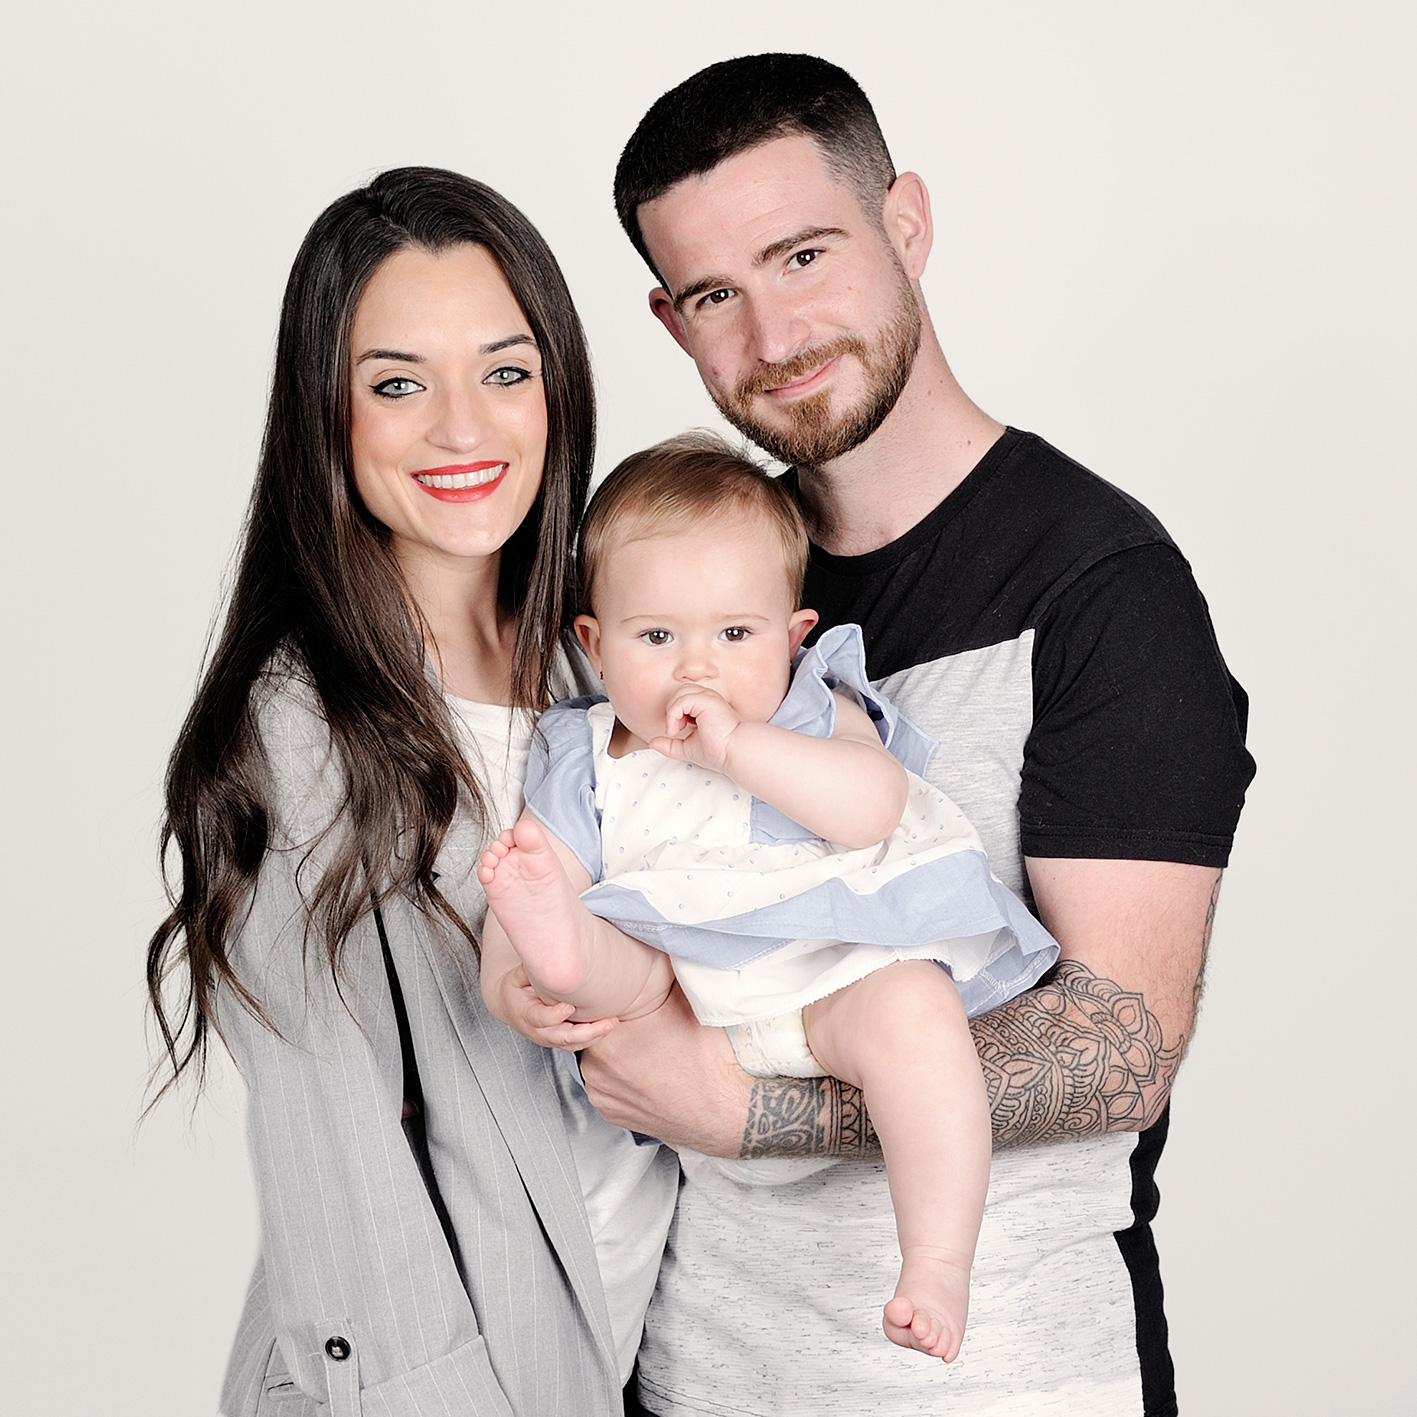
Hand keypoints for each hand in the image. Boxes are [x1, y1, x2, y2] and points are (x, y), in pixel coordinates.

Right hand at [488, 964, 619, 1051]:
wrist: (508, 1006)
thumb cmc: (516, 988)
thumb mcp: (517, 976)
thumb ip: (531, 969)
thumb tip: (548, 954)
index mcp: (525, 1014)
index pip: (541, 1019)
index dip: (555, 1015)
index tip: (570, 1006)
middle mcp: (537, 1031)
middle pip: (562, 1037)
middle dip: (587, 1031)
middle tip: (608, 1021)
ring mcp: (548, 1038)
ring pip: (572, 1044)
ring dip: (594, 1035)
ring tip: (612, 1022)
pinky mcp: (557, 1041)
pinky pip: (576, 1045)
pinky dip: (592, 1038)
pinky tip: (607, 1026)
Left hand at [579, 984, 753, 1154]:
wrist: (725, 1110)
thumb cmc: (707, 1060)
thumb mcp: (685, 1002)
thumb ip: (659, 979)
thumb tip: (653, 951)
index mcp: (610, 1036)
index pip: (588, 1008)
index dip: (605, 1000)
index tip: (620, 999)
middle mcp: (597, 1068)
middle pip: (593, 1033)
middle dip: (613, 1027)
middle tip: (639, 1025)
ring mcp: (602, 1094)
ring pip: (598, 1060)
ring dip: (614, 1053)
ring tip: (646, 1050)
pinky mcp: (609, 1113)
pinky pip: (605, 1085)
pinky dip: (619, 1077)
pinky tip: (645, 1072)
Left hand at [648, 686, 741, 773]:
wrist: (732, 753)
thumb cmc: (716, 750)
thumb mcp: (687, 747)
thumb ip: (670, 744)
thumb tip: (652, 742)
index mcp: (705, 704)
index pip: (682, 697)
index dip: (674, 713)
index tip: (675, 731)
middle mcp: (707, 697)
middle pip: (678, 692)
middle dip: (671, 711)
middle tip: (674, 731)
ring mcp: (708, 697)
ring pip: (678, 694)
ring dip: (671, 713)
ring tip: (675, 730)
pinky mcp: (707, 701)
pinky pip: (681, 700)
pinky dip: (673, 715)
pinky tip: (678, 729)